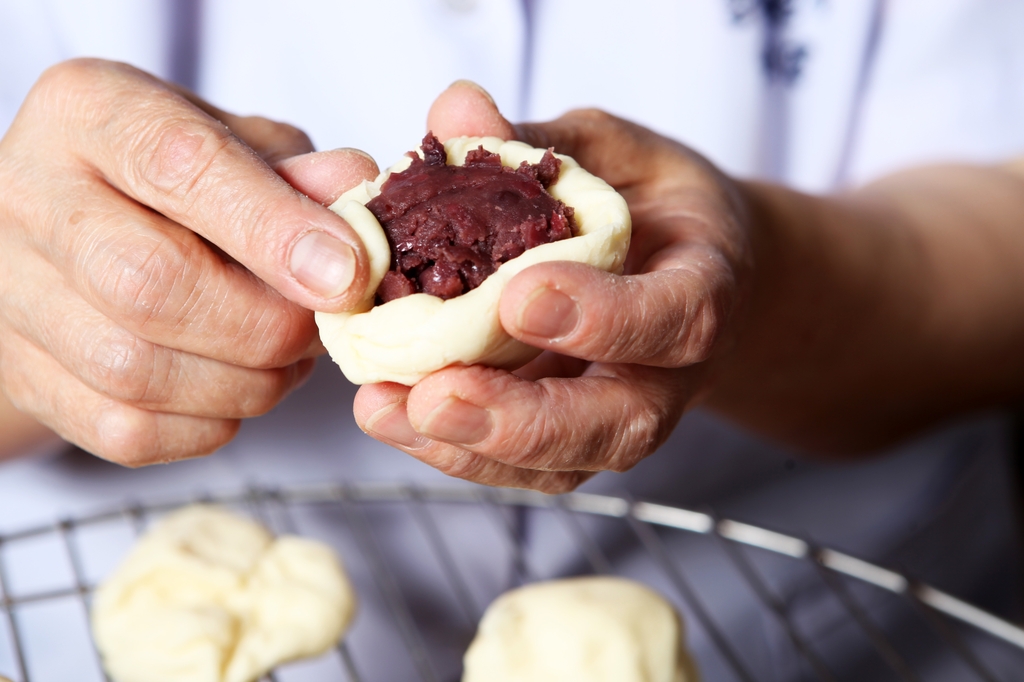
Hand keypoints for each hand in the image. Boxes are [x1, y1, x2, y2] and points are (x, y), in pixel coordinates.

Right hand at [0, 59, 377, 464]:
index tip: (349, 275)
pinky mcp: (27, 377)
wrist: (81, 234)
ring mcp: (13, 294)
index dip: (274, 230)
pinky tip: (237, 388)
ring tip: (288, 357)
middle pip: (151, 285)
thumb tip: (357, 203)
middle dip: (268, 324)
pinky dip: (209, 423)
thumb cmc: (181, 184)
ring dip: (247, 382)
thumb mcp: (245, 147)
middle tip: (323, 328)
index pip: (180, 165)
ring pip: (137, 371)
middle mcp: (30, 196)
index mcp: (92, 111)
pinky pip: (128, 430)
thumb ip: (302, 174)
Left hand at [354, 82, 751, 491]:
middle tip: (435, 397)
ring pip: (565, 462)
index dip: (604, 317)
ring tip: (387, 411)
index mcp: (702, 287)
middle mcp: (671, 372)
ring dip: (472, 448)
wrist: (688, 269)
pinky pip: (523, 465)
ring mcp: (622, 415)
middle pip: (619, 424)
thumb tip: (457, 110)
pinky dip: (455, 449)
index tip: (521, 297)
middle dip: (523, 420)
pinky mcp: (575, 439)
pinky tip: (391, 414)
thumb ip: (544, 142)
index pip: (674, 318)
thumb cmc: (651, 202)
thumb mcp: (611, 151)